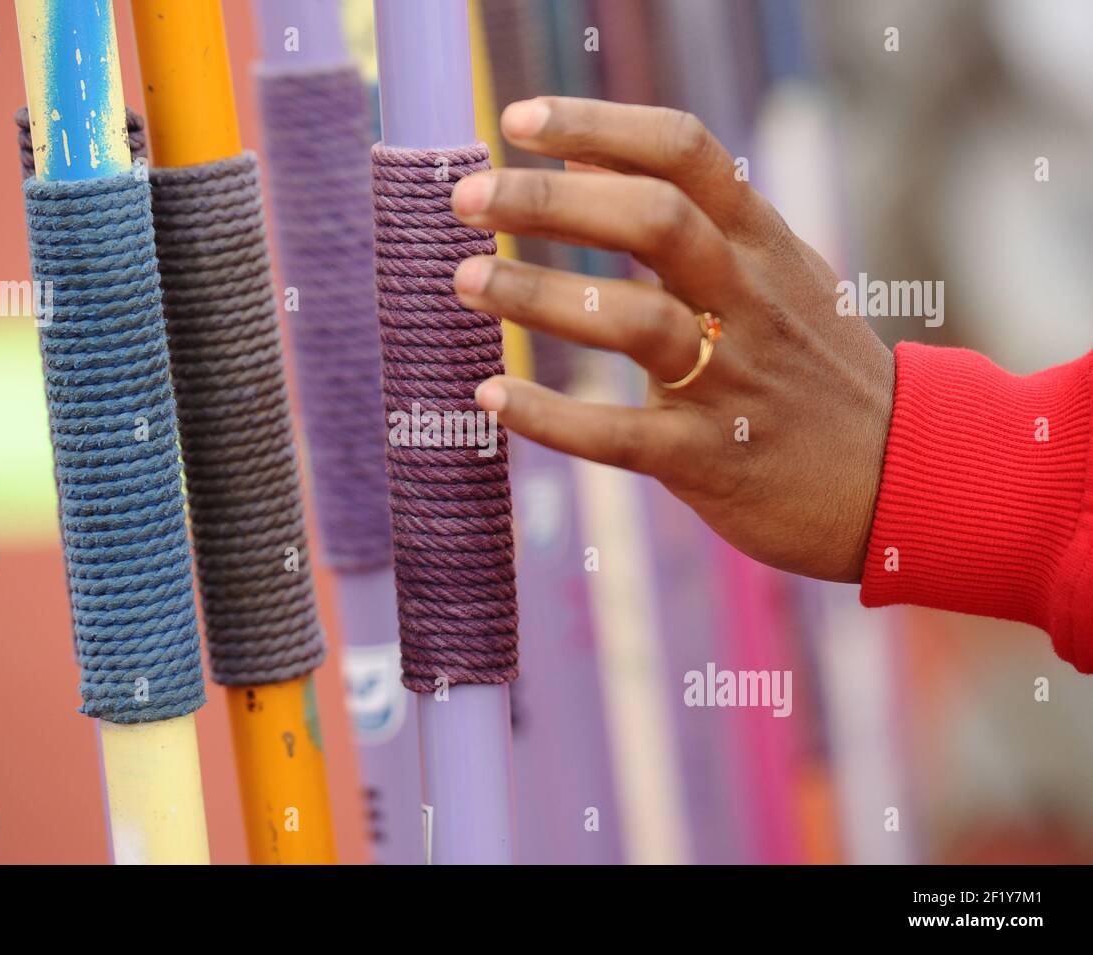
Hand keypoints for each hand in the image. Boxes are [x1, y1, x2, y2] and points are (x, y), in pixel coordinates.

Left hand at [451, 97, 893, 582]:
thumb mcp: (773, 274)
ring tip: (464, 282)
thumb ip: (689, 218)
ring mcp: (734, 379)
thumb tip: (584, 158)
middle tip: (467, 199)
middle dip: (551, 201)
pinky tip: (491, 398)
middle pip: (652, 220)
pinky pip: (621, 435)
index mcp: (761, 243)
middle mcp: (749, 298)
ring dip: (539, 296)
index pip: (682, 152)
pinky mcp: (714, 458)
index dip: (597, 124)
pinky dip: (552, 417)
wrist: (904, 478)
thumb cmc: (814, 367)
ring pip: (633, 321)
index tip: (518, 121)